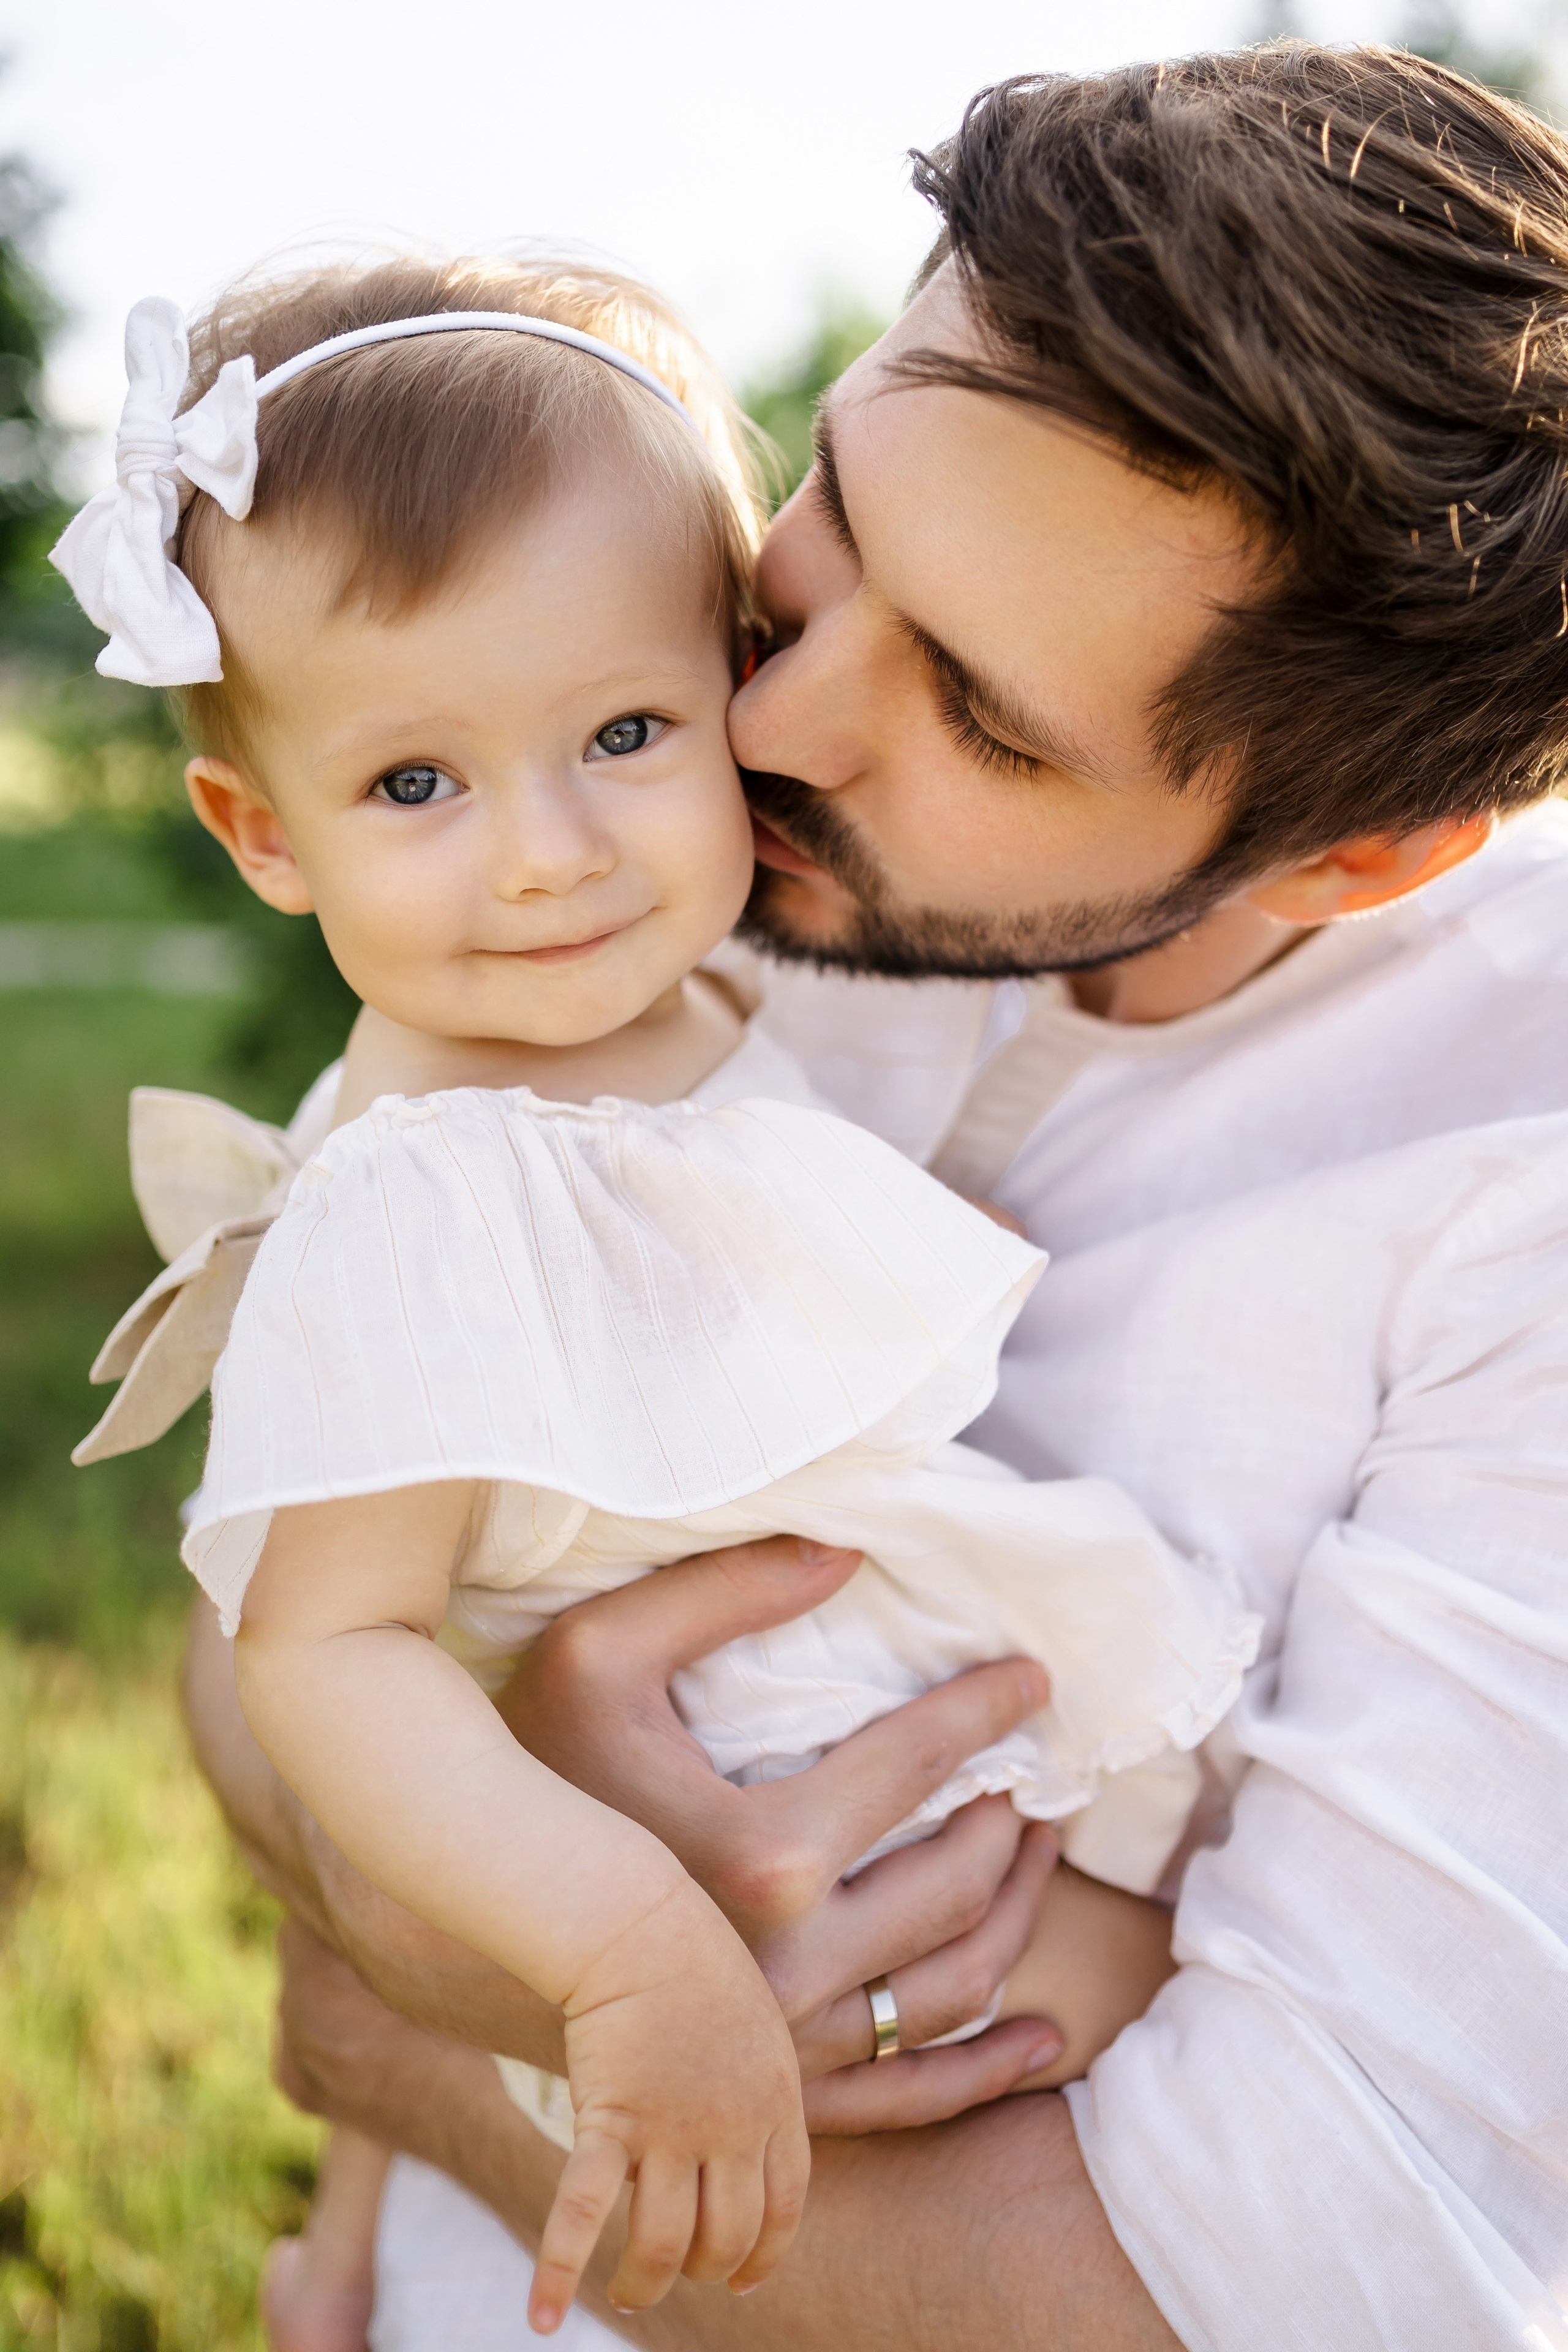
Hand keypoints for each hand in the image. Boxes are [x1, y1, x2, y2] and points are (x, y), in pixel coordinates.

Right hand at [498, 1537, 1064, 2126]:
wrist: (455, 1919)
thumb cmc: (530, 1768)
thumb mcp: (598, 1650)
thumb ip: (722, 1589)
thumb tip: (846, 1552)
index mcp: (762, 1857)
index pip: (916, 1768)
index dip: (984, 1712)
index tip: (1034, 1679)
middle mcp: (789, 1971)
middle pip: (957, 1887)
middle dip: (1013, 1822)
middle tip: (1035, 1772)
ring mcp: (786, 2050)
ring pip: (953, 1990)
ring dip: (1016, 1917)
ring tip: (1035, 1855)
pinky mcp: (776, 2101)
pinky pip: (913, 2099)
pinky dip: (990, 2069)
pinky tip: (1042, 2034)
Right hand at [533, 1878, 808, 2333]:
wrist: (635, 1919)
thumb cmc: (690, 1958)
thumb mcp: (754, 2022)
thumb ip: (758, 2087)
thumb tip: (746, 2146)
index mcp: (776, 2100)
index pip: (781, 2207)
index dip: (763, 2253)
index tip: (744, 2280)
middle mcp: (732, 2126)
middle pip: (723, 2235)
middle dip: (700, 2270)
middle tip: (674, 2274)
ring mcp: (671, 2128)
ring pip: (660, 2243)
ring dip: (641, 2283)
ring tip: (627, 2295)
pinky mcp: (609, 2121)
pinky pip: (581, 2214)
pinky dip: (557, 2272)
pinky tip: (542, 2319)